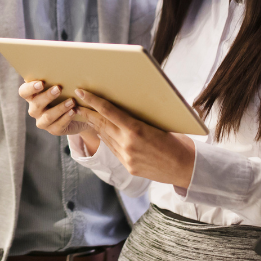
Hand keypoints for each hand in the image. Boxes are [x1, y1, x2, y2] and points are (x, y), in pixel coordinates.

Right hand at [18, 80, 94, 136]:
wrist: (81, 112)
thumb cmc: (68, 92)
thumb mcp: (63, 84)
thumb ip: (58, 77)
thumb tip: (65, 64)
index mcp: (33, 95)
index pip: (24, 92)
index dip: (30, 88)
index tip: (41, 83)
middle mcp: (35, 108)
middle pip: (35, 104)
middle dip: (47, 96)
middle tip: (58, 88)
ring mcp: (42, 121)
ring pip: (47, 117)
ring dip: (59, 108)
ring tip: (71, 101)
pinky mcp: (53, 130)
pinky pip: (57, 126)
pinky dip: (66, 118)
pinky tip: (74, 111)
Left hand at [74, 89, 195, 187]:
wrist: (185, 168)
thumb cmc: (176, 142)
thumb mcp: (158, 125)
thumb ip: (138, 120)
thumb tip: (124, 110)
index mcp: (136, 129)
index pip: (108, 111)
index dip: (92, 101)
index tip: (80, 92)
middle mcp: (127, 144)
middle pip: (101, 124)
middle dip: (87, 112)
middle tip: (75, 103)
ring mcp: (126, 157)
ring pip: (105, 137)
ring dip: (95, 125)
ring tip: (85, 115)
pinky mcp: (128, 167)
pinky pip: (113, 149)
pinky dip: (107, 138)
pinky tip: (103, 132)